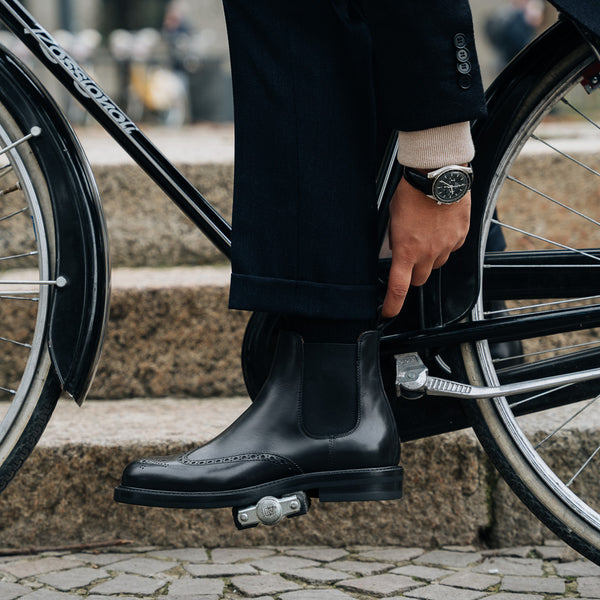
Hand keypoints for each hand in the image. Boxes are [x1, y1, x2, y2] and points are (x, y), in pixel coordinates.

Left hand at [381, 176, 470, 317]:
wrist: (437, 174)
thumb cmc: (411, 193)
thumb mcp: (392, 219)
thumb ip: (395, 241)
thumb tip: (397, 252)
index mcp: (406, 250)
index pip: (399, 287)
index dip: (393, 304)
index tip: (389, 312)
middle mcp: (428, 253)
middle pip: (419, 279)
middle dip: (412, 274)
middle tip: (409, 257)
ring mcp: (446, 246)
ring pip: (436, 264)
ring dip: (429, 258)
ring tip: (425, 234)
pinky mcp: (461, 236)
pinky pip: (451, 249)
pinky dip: (444, 244)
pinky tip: (439, 227)